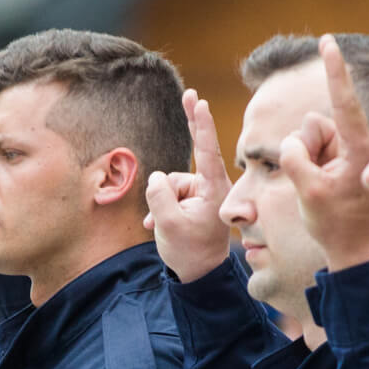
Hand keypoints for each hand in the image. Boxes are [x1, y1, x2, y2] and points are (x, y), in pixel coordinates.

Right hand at [145, 89, 232, 281]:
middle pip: (200, 149)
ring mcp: (201, 193)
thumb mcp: (168, 224)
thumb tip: (157, 177)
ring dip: (160, 200)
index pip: (208, 151)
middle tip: (191, 94)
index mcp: (214, 191)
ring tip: (162, 225)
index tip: (199, 102)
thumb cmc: (189, 251)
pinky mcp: (191, 200)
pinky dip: (159, 207)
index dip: (202, 125)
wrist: (197, 274)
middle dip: (193, 123)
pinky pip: (168, 193)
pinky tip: (153, 224)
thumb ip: (159, 195)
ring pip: (170, 182)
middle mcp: (211, 187)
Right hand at [283, 35, 368, 267]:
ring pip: (307, 135)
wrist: (349, 247)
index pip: (343, 102)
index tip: (328, 43)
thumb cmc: (334, 223)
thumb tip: (292, 143)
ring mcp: (345, 147)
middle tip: (316, 182)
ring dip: (304, 159)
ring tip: (321, 185)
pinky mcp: (337, 153)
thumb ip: (295, 159)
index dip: (333, 71)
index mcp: (359, 149)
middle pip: (313, 124)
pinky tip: (320, 183)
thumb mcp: (309, 192)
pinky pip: (307, 146)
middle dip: (304, 149)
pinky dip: (306, 162)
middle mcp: (355, 142)